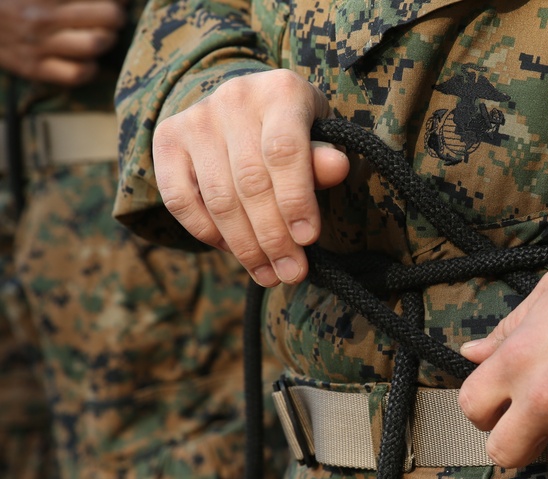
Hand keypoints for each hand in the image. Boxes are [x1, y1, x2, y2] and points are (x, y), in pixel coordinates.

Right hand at [0, 0, 126, 85]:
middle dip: (115, 16)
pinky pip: (77, 74)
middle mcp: (44, 16)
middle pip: (110, 16)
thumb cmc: (11, 0)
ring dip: (106, 40)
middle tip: (108, 17)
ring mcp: (38, 43)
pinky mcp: (33, 67)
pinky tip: (87, 60)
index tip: (115, 0)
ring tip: (99, 37)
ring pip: (96, 44)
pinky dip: (89, 69)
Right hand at [153, 69, 349, 285]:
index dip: (295, 200)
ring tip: (268, 274)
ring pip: (218, 197)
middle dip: (273, 237)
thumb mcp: (318, 136)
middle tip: (291, 273)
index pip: (284, 151)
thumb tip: (337, 167)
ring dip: (245, 246)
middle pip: (250, 182)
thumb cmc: (293, 129)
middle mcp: (234, 98)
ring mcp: (196, 118)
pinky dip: (208, 233)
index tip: (308, 240)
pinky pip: (180, 200)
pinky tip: (233, 251)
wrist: (246, 105)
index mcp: (280, 92)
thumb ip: (323, 157)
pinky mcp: (167, 139)